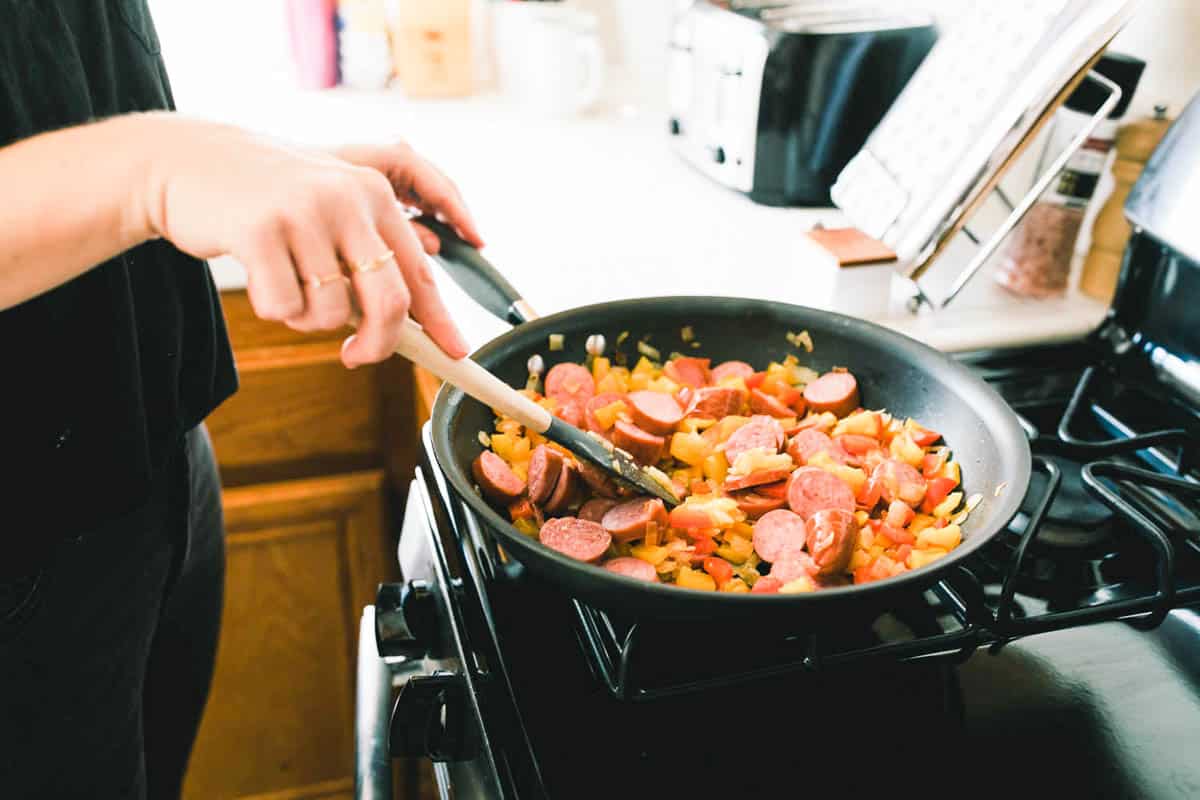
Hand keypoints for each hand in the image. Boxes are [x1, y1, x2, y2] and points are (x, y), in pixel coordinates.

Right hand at [142, 116, 474, 365]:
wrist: (185, 164)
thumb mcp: (329, 205)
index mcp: (374, 192)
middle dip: (377, 343)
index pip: (419, 269)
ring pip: (331, 312)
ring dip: (308, 318)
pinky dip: (274, 308)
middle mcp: (346, 197)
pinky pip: (284, 307)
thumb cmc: (266, 197)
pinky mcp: (259, 231)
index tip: (455, 350)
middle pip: (388, 301)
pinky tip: (260, 276)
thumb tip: (415, 314)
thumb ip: (373, 248)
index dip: (439, 318)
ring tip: (286, 282)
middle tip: (355, 356)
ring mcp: (304, 212)